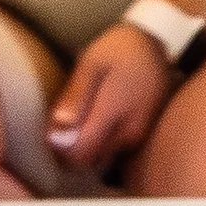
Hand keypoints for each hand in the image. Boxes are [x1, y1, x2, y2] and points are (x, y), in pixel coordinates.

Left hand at [47, 19, 175, 173]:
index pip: (80, 153)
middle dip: (71, 150)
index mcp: (113, 114)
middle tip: (61, 126)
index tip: (51, 132)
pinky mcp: (144, 137)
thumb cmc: (119, 50)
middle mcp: (129, 133)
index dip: (60, 149)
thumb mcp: (91, 64)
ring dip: (87, 148)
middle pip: (90, 161)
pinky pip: (116, 151)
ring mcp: (140, 138)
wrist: (155, 44)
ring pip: (103, 158)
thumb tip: (59, 129)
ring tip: (79, 122)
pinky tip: (97, 123)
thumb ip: (75, 96)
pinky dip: (101, 144)